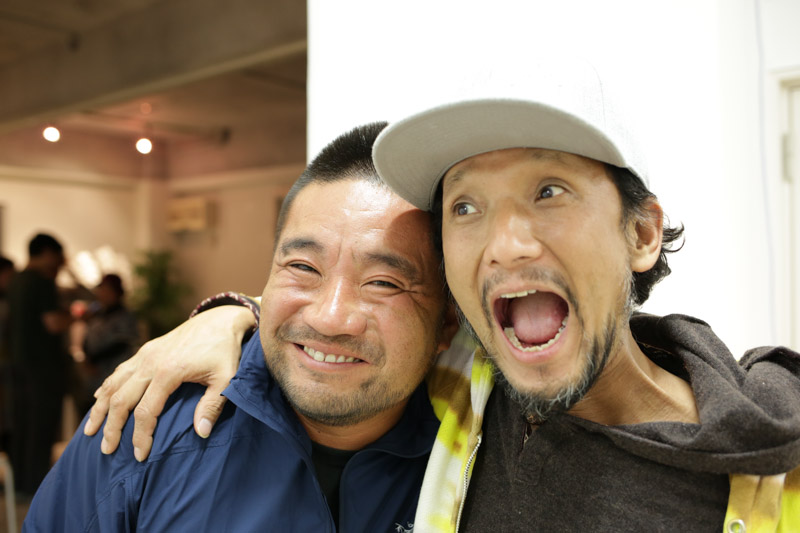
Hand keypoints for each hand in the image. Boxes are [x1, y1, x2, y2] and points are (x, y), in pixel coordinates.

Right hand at [83, 305, 254, 460]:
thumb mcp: (226, 378)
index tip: (141, 455)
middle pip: (120, 400)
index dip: (140, 436)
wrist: (220, 319)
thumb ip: (213, 406)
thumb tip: (201, 433)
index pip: (145, 412)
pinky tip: (98, 400)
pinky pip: (119, 372)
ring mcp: (145, 355)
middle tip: (107, 450)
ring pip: (113, 384)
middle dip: (111, 427)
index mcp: (169, 372)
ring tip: (90, 431)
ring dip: (100, 409)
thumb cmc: (225, 350)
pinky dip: (106, 388)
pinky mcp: (146, 350)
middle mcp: (150, 363)